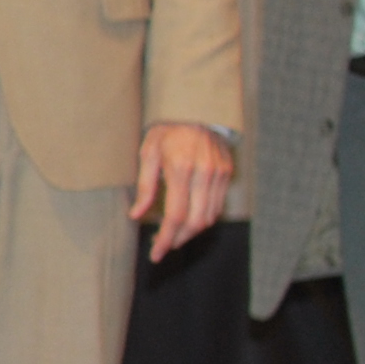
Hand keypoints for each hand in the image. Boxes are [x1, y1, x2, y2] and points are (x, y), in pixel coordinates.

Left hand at [130, 119, 233, 262]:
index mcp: (181, 169)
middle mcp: (204, 174)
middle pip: (195, 222)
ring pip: (209, 217)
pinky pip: (217, 205)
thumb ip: (145, 186)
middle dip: (179, 239)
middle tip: (162, 245)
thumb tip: (137, 215)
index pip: (175, 215)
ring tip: (173, 235)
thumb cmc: (166, 131)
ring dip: (191, 231)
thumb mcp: (148, 153)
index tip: (156, 254)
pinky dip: (203, 217)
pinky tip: (188, 218)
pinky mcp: (227, 173)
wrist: (197, 109)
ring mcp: (219, 174)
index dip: (166, 239)